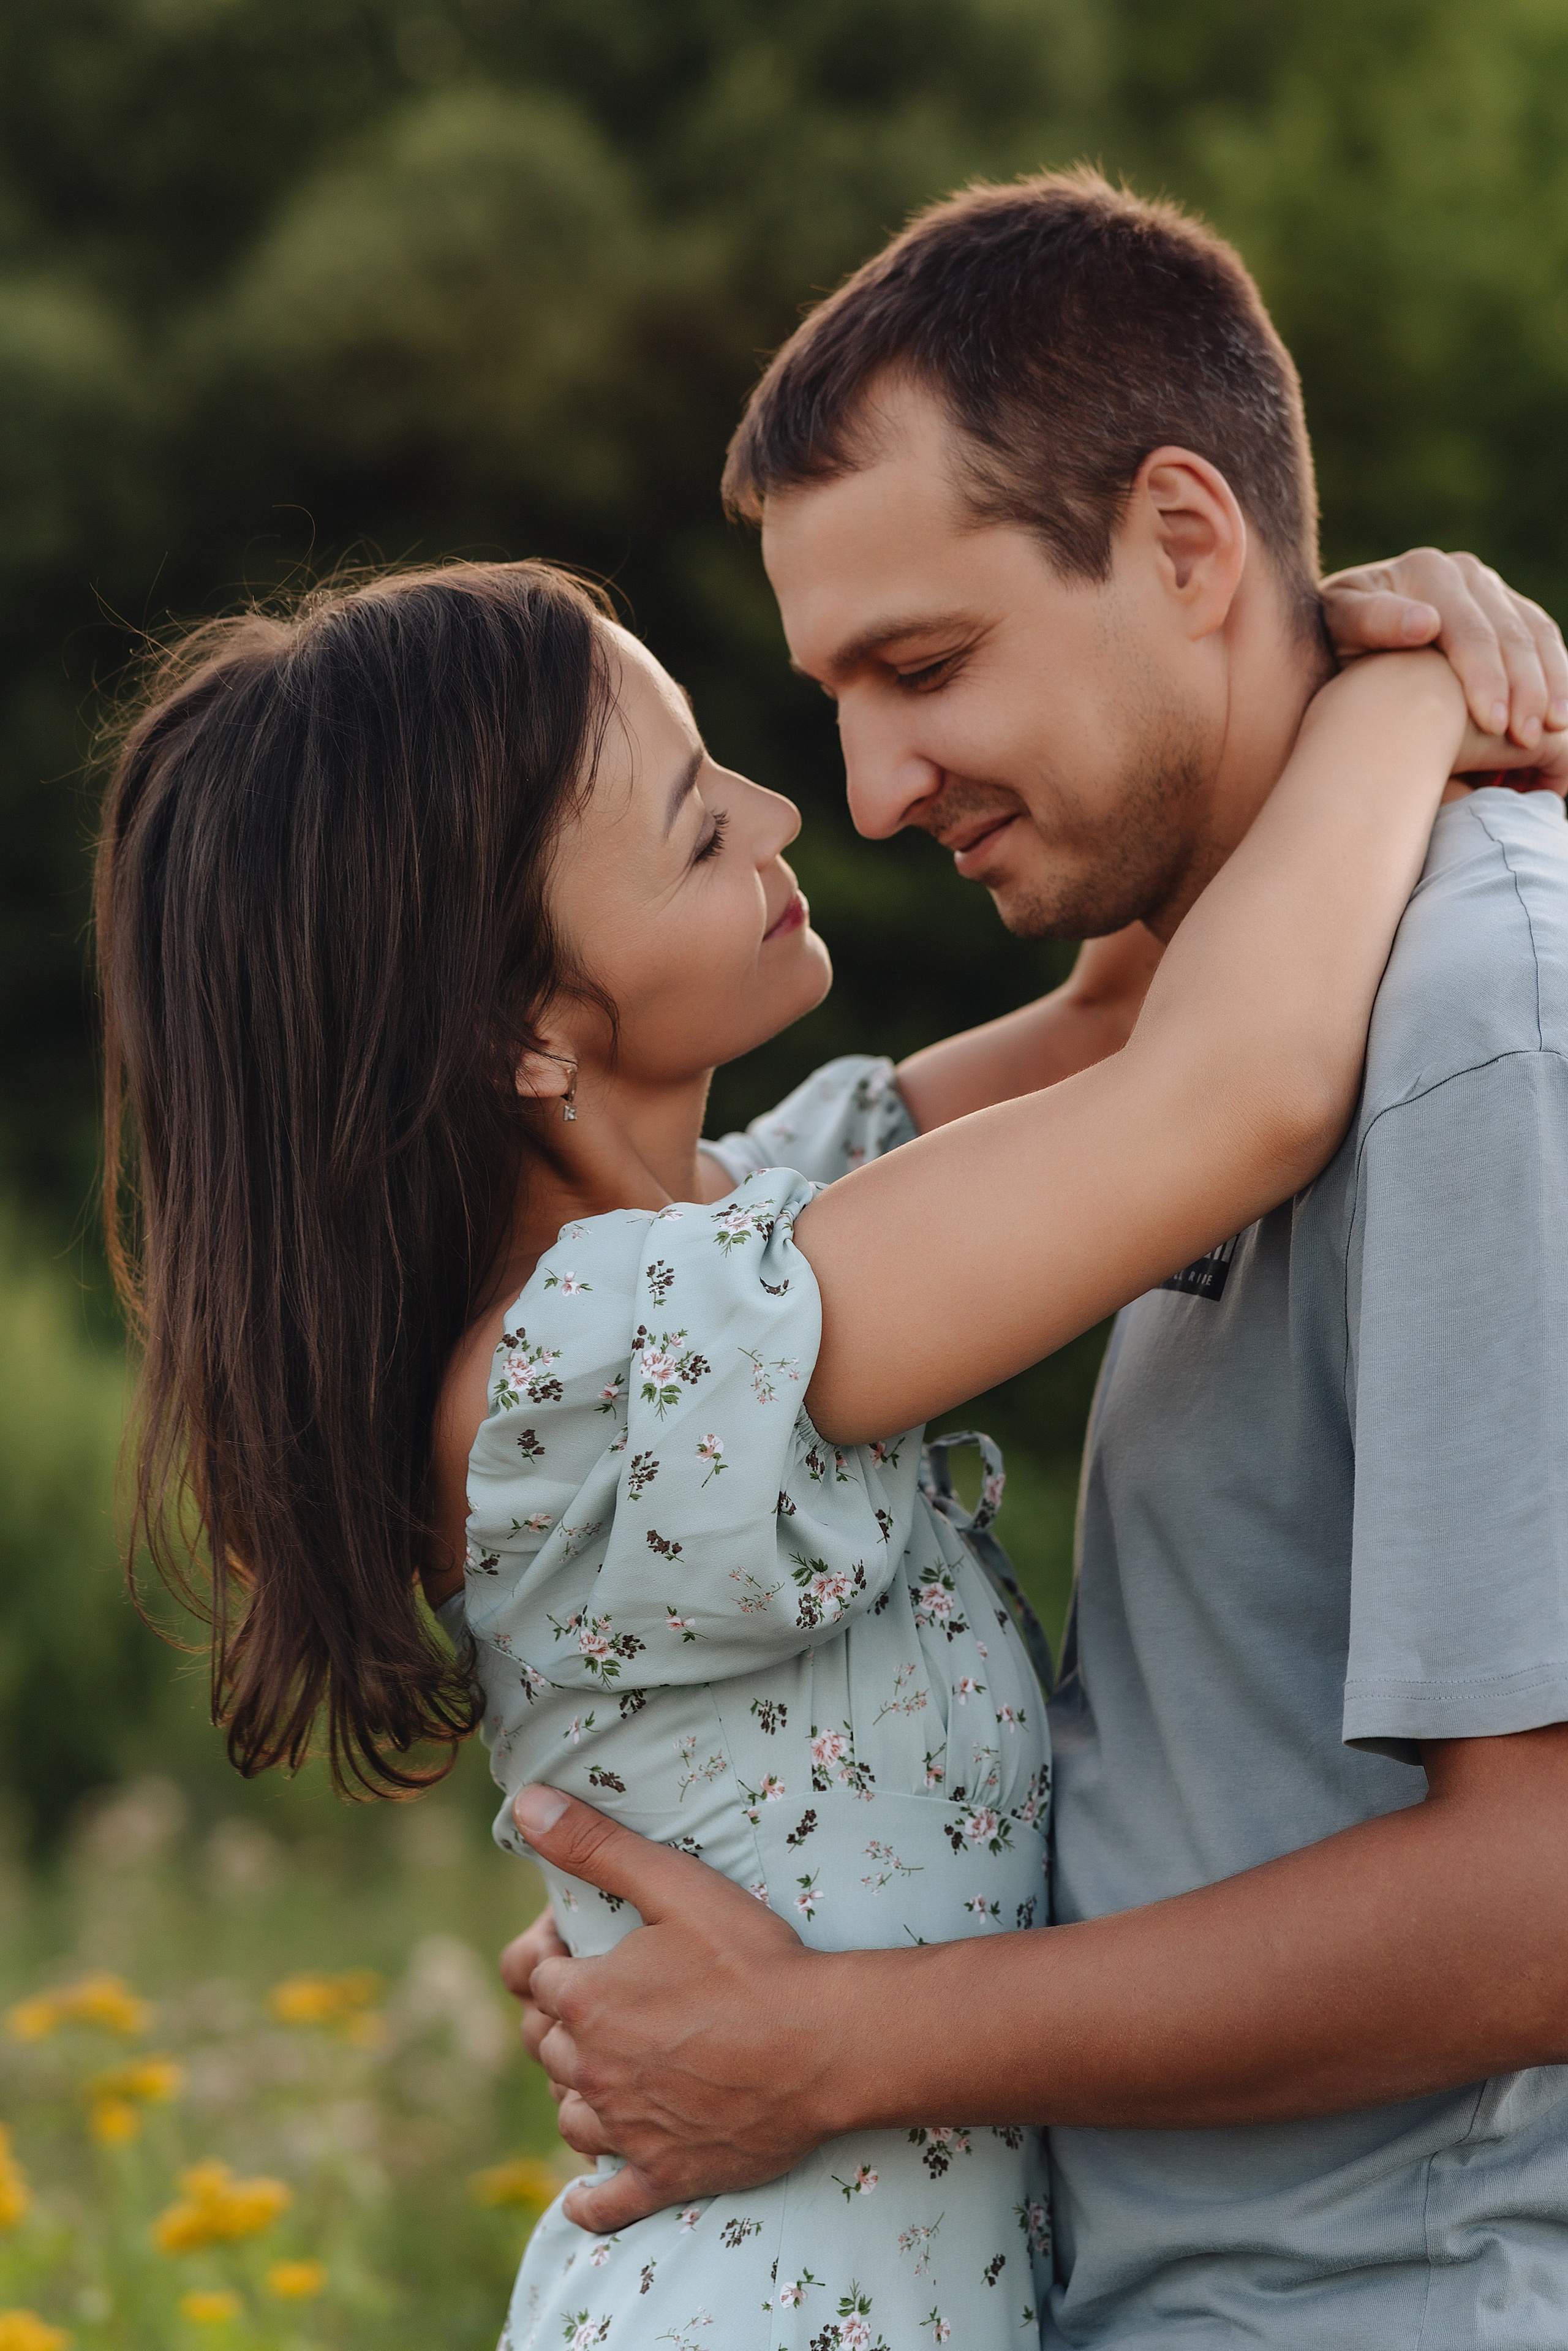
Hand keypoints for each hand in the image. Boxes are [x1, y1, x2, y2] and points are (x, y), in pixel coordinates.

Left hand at [510, 1784, 838, 2232]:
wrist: (826, 2045)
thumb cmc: (754, 1960)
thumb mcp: (675, 1885)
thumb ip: (596, 1845)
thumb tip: (525, 1803)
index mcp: (585, 2000)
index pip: (534, 1975)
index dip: (555, 1952)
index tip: (588, 1941)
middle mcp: (591, 2071)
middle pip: (546, 2045)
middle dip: (568, 2018)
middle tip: (615, 1996)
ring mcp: (626, 2130)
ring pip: (568, 2116)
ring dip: (579, 2093)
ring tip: (613, 2069)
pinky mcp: (663, 2175)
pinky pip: (605, 2201)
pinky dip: (591, 2200)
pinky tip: (586, 2198)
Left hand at [1320, 548, 1567, 748]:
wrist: (1339, 627)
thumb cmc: (1331, 635)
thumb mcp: (1335, 624)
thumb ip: (1371, 620)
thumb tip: (1424, 623)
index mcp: (1427, 572)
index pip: (1469, 631)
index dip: (1486, 679)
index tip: (1493, 727)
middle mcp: (1465, 572)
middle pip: (1510, 633)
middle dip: (1524, 689)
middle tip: (1529, 741)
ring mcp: (1489, 588)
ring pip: (1536, 635)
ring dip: (1550, 685)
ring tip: (1555, 732)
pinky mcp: (1505, 608)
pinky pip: (1542, 640)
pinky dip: (1555, 676)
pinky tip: (1558, 715)